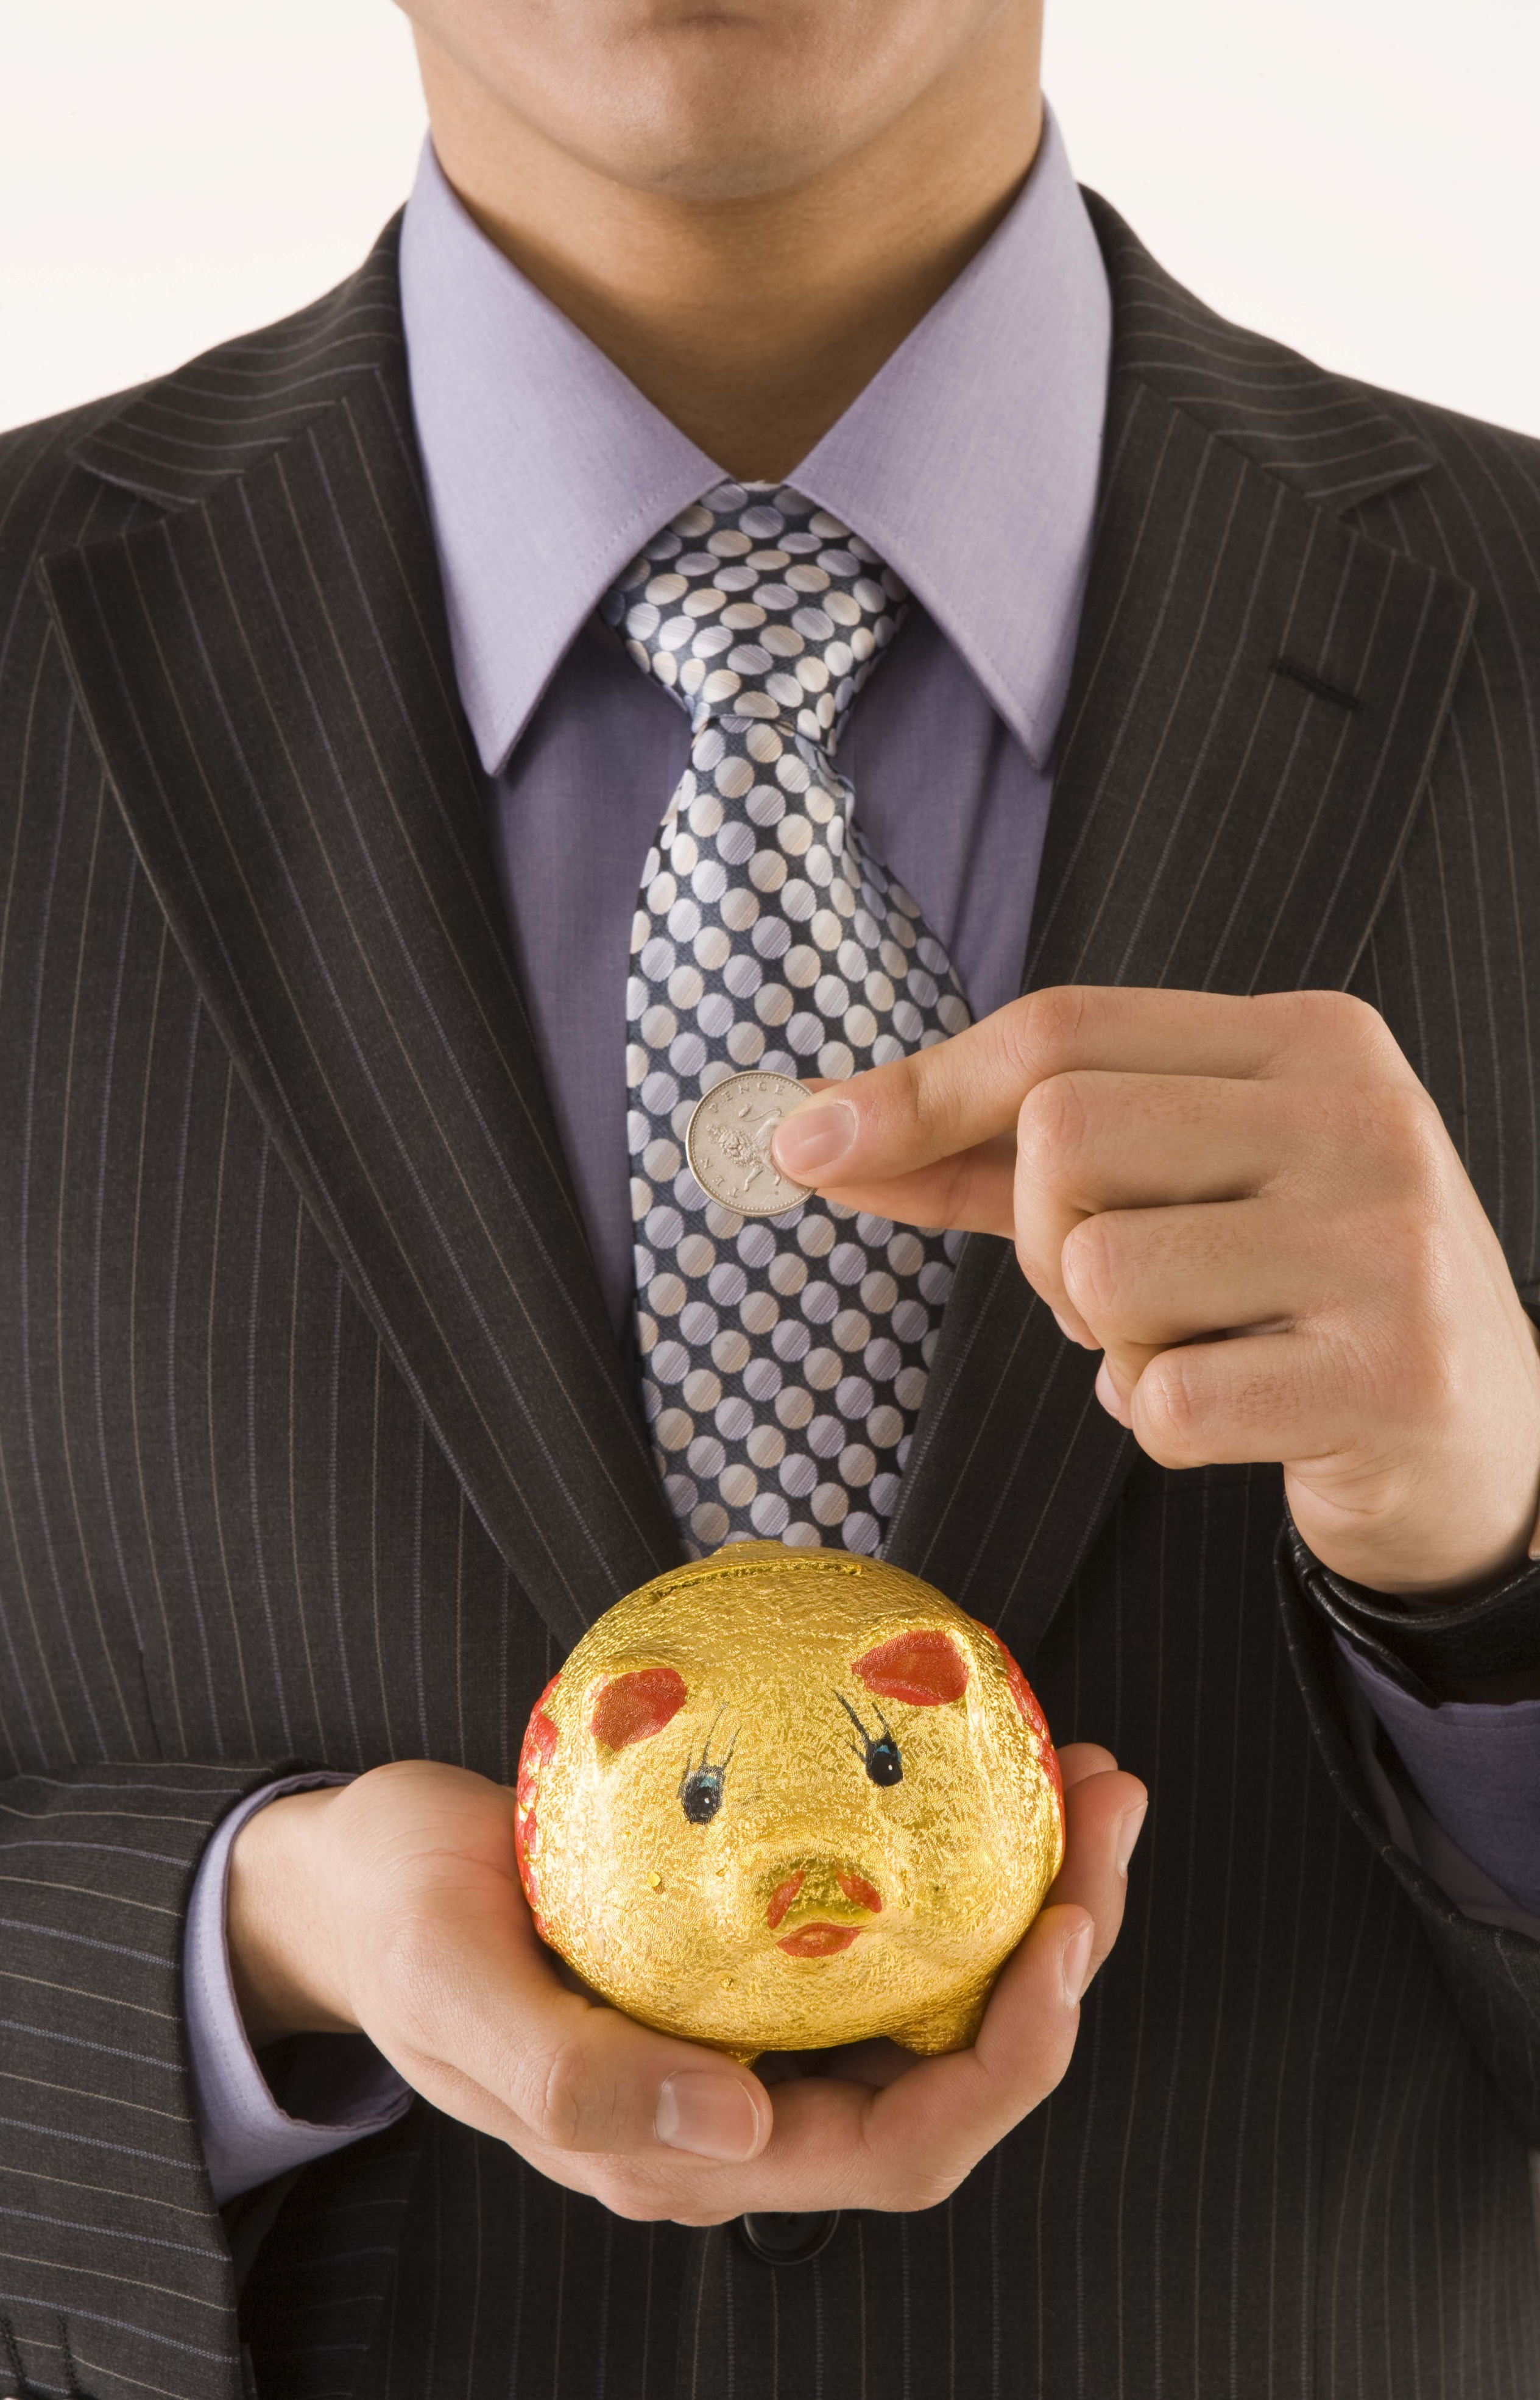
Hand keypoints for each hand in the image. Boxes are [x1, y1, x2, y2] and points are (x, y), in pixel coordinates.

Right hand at [227, 1747, 1143, 2221]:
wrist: (347, 1880)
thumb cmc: (394, 1929)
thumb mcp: (455, 1991)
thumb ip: (578, 2077)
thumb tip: (743, 2130)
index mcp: (689, 2153)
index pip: (905, 2148)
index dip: (1013, 2063)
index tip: (1066, 1928)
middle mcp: (743, 2109)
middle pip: (957, 2071)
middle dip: (1061, 1956)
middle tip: (1107, 1809)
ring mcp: (750, 2029)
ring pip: (937, 1996)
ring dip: (1028, 1896)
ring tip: (1082, 1776)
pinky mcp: (744, 1949)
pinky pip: (879, 1922)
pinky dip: (950, 1856)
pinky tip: (980, 1770)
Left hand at [771, 986, 1539, 1596]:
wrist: (1484, 1435)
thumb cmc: (1288, 1292)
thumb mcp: (1174, 1185)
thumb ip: (1000, 1154)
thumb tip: (815, 1132)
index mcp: (1309, 1038)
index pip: (1062, 1030)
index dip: (916, 1091)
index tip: (806, 1144)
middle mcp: (1358, 1116)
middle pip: (1063, 1140)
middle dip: (1041, 1239)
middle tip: (1116, 1288)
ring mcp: (1383, 1244)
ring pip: (1102, 1274)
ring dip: (1106, 1342)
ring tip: (1198, 1343)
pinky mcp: (1388, 1374)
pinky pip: (1163, 1400)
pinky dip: (1160, 1423)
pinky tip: (1240, 1407)